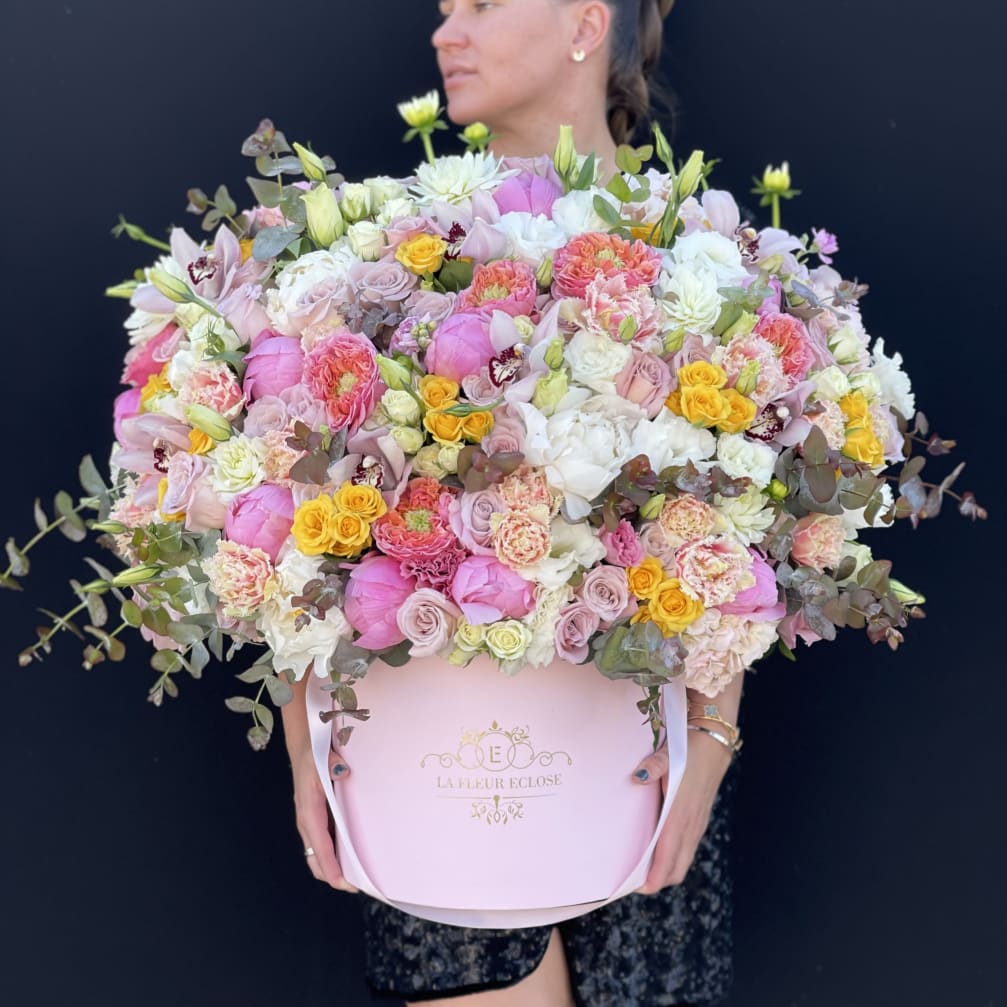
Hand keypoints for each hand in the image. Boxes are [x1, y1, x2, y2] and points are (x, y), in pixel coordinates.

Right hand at [290, 744, 357, 892]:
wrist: (304, 746)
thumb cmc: (313, 753)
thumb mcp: (322, 755)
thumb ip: (333, 764)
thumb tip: (343, 773)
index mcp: (308, 810)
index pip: (319, 846)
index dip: (331, 868)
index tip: (344, 883)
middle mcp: (306, 821)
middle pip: (316, 860)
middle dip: (334, 876)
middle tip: (358, 885)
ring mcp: (309, 822)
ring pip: (318, 855)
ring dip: (333, 868)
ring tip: (357, 876)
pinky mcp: (314, 819)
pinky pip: (322, 844)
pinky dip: (333, 856)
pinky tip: (351, 855)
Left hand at [631, 726, 731, 893]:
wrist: (714, 742)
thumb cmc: (689, 749)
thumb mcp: (669, 754)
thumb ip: (654, 766)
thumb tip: (637, 777)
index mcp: (681, 814)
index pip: (669, 857)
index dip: (655, 877)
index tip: (639, 888)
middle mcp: (691, 825)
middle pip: (677, 868)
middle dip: (658, 880)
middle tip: (634, 882)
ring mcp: (697, 824)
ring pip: (684, 860)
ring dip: (667, 870)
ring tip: (643, 870)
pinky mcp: (699, 819)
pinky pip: (687, 848)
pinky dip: (674, 858)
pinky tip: (660, 851)